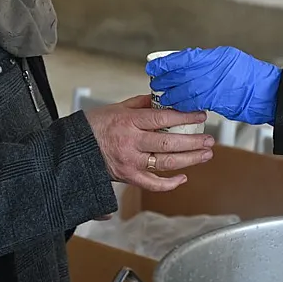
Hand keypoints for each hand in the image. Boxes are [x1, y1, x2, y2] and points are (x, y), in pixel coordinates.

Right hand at [84, 95, 214, 191]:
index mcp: (129, 122)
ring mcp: (130, 162)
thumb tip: (163, 98)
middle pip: (169, 143)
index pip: (163, 118)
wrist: (72, 149)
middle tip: (209, 139)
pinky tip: (183, 178)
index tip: (200, 115)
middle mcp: (131, 142)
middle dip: (193, 141)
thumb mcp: (116, 108)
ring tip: (205, 154)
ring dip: (189, 159)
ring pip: (165, 163)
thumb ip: (141, 104)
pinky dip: (169, 184)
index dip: (185, 117)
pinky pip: (152, 184)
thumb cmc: (94, 126)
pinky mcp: (127, 177)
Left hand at [146, 47, 280, 125]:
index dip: (165, 64)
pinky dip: (182, 105)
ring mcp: (212, 85)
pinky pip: (192, 103)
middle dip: (164, 80)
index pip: (182, 58)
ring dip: (170, 95)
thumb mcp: (229, 58)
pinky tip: (177, 106)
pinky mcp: (214, 101)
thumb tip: (189, 65)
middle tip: (156, 84)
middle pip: (178, 74)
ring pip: (182, 90)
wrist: (266, 92)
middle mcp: (211, 69)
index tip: (153, 67)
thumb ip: (208, 61)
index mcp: (213, 55)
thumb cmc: (250, 75)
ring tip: (163, 98)